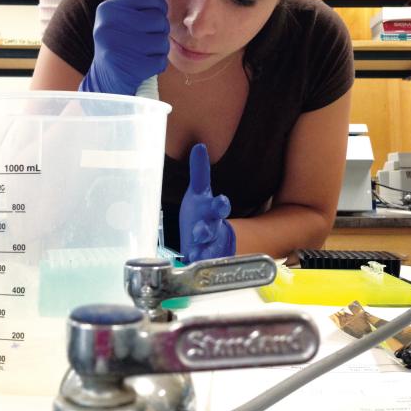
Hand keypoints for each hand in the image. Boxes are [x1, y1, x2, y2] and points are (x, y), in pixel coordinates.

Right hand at [80, 0, 168, 95]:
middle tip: (147, 35)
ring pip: (162, 41)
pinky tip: (144, 63)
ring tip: (144, 50)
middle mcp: (110, 26)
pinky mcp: (130, 67)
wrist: (105, 78)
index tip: (151, 14)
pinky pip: (160, 60)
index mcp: (108, 8)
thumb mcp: (114, 12)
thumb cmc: (115, 40)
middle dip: (158, 29)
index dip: (157, 6)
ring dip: (158, 47)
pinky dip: (156, 64)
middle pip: (159, 20)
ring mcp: (120, 47)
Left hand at [179, 143, 235, 263]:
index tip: (220, 202)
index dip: (220, 205)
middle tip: (199, 232)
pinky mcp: (203, 259)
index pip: (220, 206)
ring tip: (194, 252)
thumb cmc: (201, 212)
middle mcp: (213, 227)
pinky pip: (201, 262)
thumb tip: (199, 146)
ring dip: (201, 249)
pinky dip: (196, 263)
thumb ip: (200, 172)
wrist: (207, 238)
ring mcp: (210, 245)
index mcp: (212, 210)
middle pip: (213, 228)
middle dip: (207, 230)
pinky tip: (190, 264)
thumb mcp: (199, 192)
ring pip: (208, 247)